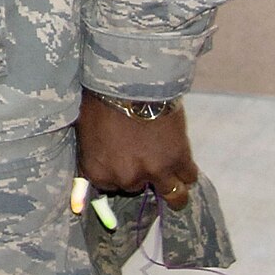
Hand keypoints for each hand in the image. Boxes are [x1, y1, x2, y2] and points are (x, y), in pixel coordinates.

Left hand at [75, 91, 200, 208]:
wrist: (128, 81)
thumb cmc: (99, 99)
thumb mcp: (85, 129)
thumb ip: (92, 152)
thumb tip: (97, 159)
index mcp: (98, 172)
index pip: (107, 187)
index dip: (114, 174)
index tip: (118, 163)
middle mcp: (125, 178)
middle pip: (135, 187)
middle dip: (138, 174)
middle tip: (140, 155)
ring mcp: (155, 172)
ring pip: (173, 194)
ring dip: (171, 187)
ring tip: (172, 180)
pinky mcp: (179, 159)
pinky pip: (189, 176)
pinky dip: (185, 171)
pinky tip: (181, 163)